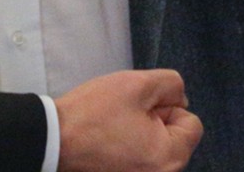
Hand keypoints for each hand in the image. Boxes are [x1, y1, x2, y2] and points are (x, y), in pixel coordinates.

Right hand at [54, 69, 201, 171]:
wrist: (52, 140)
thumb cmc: (94, 113)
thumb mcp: (138, 84)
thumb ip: (171, 86)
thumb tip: (180, 99)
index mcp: (169, 158)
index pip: (191, 123)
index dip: (168, 106)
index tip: (140, 107)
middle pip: (175, 138)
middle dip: (156, 121)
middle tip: (125, 115)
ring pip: (156, 147)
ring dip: (142, 134)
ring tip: (114, 128)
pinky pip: (140, 159)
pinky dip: (130, 149)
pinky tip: (109, 142)